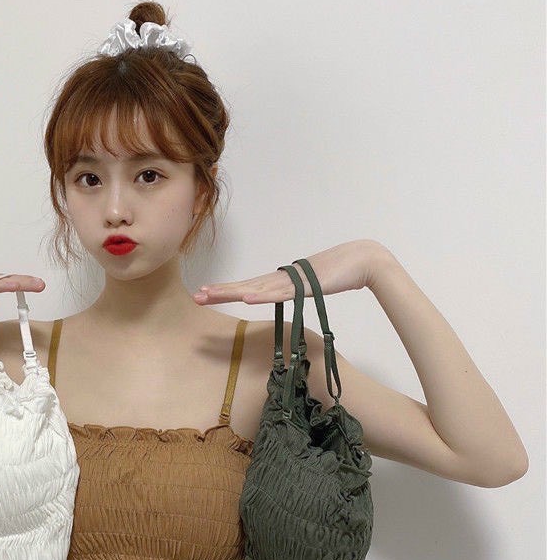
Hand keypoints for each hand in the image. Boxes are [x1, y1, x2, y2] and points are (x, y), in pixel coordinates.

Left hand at [192, 239, 389, 304]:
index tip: (205, 293)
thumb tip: (285, 296)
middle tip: (196, 296)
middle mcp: (281, 279)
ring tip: (210, 295)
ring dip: (232, 293)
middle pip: (245, 286)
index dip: (225, 290)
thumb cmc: (339, 273)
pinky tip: (246, 299)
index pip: (248, 287)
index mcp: (281, 281)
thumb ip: (296, 291)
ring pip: (256, 289)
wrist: (363, 260)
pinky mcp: (305, 286)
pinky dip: (263, 296)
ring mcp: (292, 281)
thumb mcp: (310, 288)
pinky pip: (280, 294)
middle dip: (219, 292)